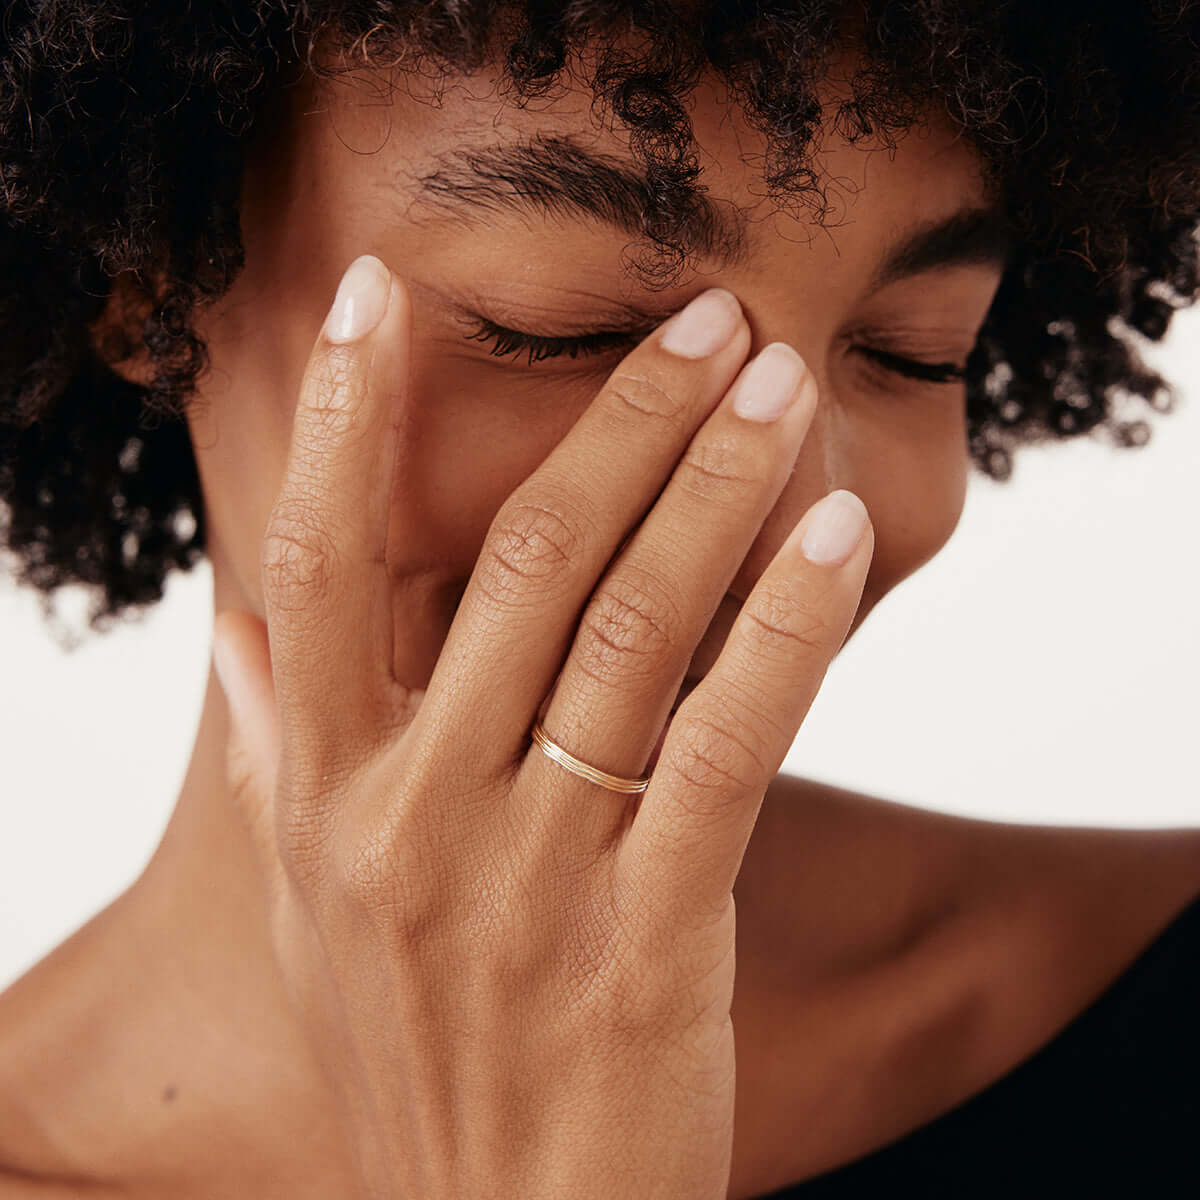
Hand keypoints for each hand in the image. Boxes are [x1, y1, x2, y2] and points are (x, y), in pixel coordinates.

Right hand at [211, 254, 872, 1198]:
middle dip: (620, 421)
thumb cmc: (413, 1049)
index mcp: (320, 796)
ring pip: (633, 630)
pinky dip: (788, 629)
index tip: (372, 294)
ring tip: (778, 383)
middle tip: (705, 317)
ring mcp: (530, 874)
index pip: (314, 562)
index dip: (338, 418)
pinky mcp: (649, 938)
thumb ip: (265, 761)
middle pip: (521, 562)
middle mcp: (413, 815)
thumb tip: (232, 632)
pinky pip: (728, 746)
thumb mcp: (305, 910)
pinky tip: (837, 535)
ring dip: (715, 486)